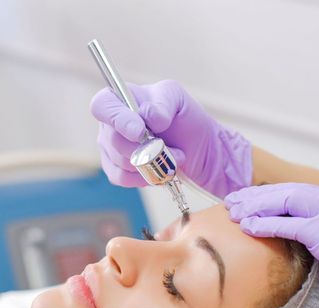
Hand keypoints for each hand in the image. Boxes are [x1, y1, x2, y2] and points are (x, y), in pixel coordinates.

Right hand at [90, 80, 251, 196]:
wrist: (197, 148)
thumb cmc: (185, 119)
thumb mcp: (179, 100)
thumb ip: (163, 101)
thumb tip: (149, 116)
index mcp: (121, 99)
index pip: (102, 106)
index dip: (118, 120)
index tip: (140, 131)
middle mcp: (111, 123)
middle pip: (113, 140)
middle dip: (146, 148)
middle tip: (169, 147)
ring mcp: (111, 148)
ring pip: (120, 162)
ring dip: (151, 163)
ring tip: (171, 157)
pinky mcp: (117, 169)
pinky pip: (121, 178)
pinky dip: (144, 177)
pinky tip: (158, 169)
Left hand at [225, 183, 318, 307]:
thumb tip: (299, 237)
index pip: (300, 192)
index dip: (271, 196)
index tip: (250, 201)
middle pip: (289, 191)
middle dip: (257, 196)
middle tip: (233, 202)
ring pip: (286, 201)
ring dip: (256, 206)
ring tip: (233, 212)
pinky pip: (290, 225)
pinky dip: (266, 224)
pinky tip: (248, 227)